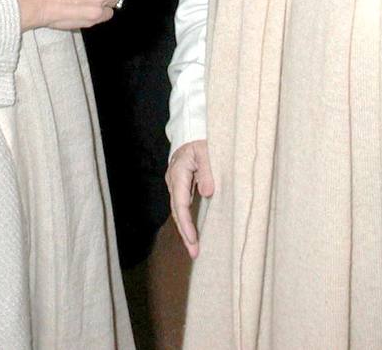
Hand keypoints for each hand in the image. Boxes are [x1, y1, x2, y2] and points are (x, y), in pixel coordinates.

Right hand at [166, 139, 213, 258]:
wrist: (192, 128)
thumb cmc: (201, 138)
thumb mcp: (207, 151)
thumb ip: (208, 171)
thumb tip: (207, 193)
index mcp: (178, 172)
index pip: (181, 203)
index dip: (186, 223)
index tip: (192, 240)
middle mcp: (174, 180)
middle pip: (177, 211)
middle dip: (185, 233)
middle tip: (194, 253)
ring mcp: (176, 183)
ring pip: (179, 210)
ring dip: (186, 229)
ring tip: (194, 248)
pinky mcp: (182, 184)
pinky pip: (182, 205)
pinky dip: (187, 219)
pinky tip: (192, 232)